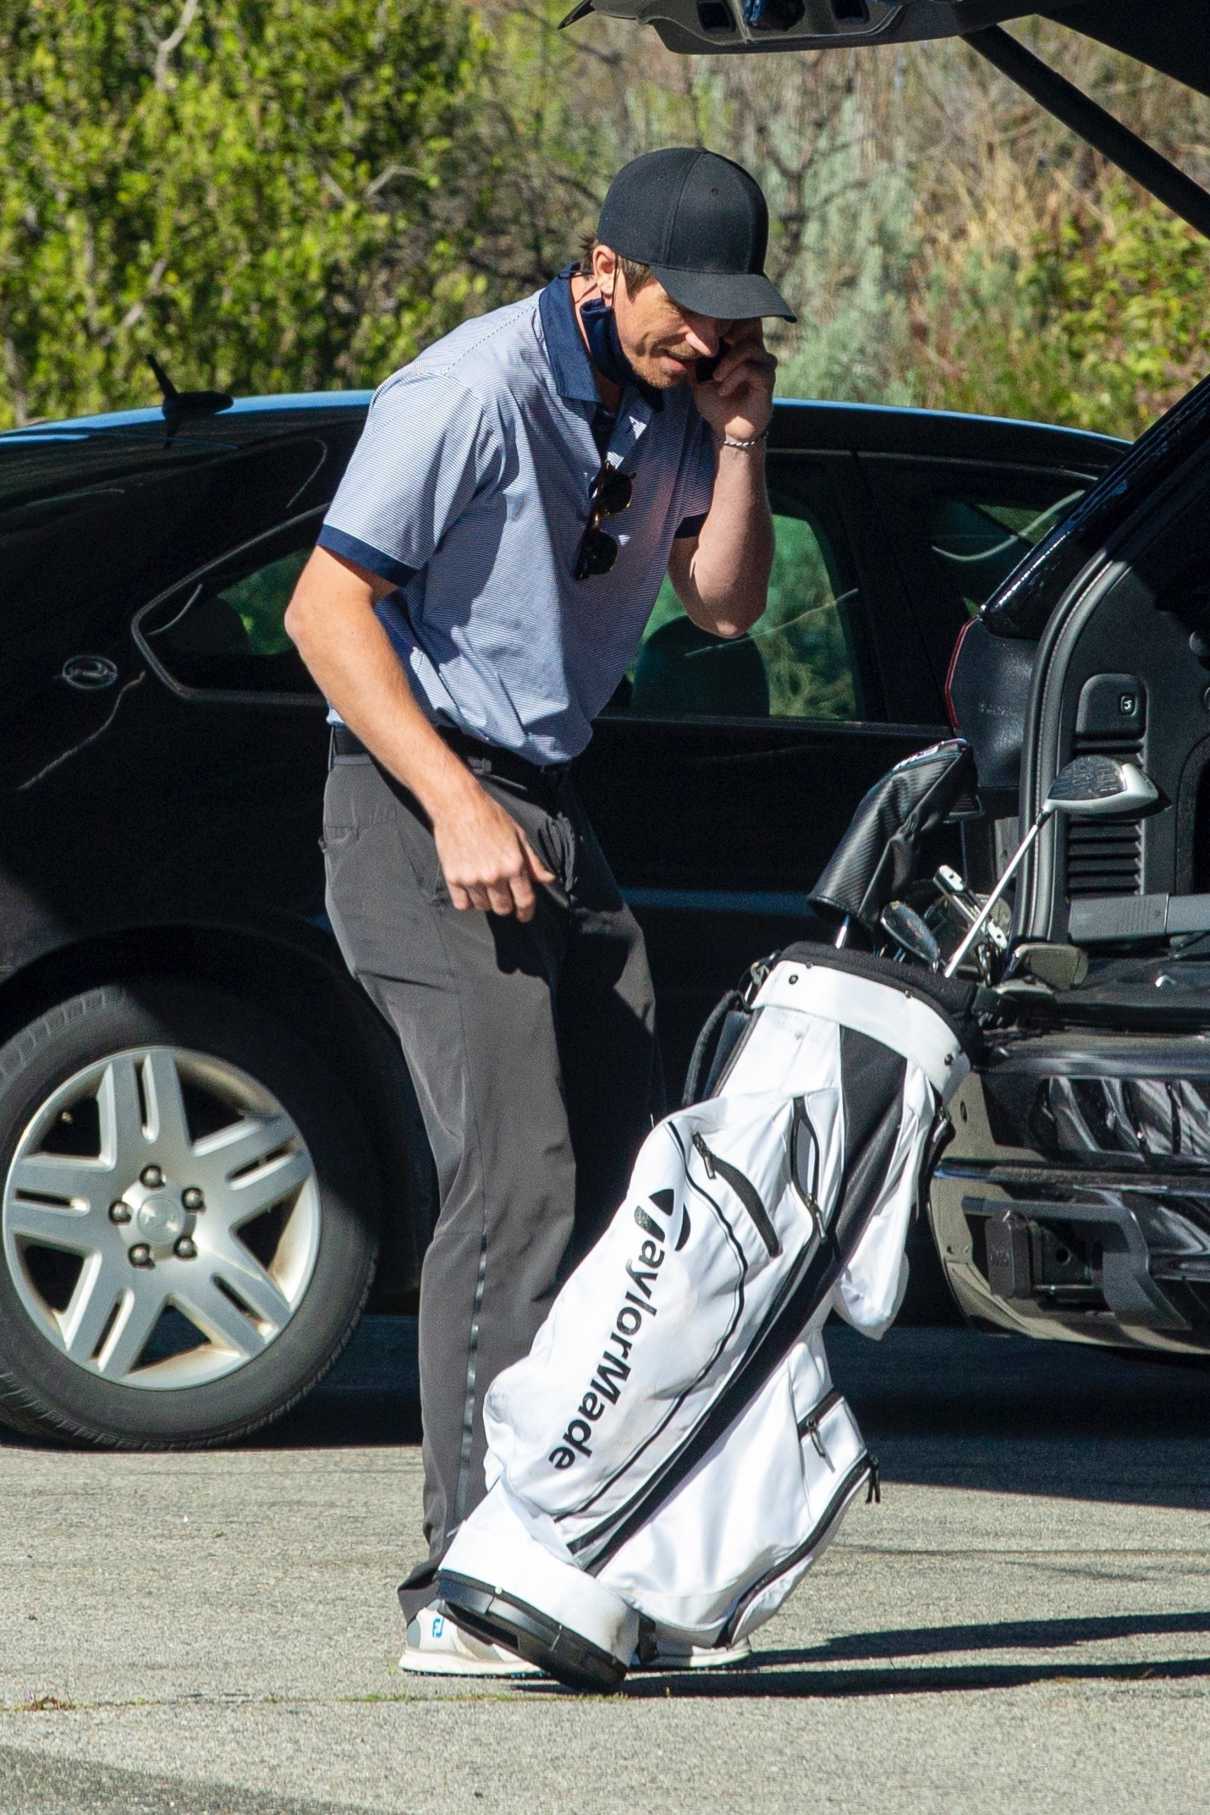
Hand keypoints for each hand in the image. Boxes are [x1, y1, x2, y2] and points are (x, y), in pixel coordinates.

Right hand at [432, 784, 555, 920]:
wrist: (458, 805)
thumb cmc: (490, 816)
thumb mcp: (518, 836)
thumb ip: (533, 862)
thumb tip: (549, 880)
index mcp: (513, 865)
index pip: (525, 900)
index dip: (527, 912)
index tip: (524, 916)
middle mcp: (494, 876)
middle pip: (503, 908)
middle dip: (507, 905)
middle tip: (504, 896)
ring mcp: (472, 878)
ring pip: (483, 907)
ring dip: (487, 901)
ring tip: (486, 887)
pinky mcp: (453, 878)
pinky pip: (462, 904)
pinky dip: (468, 901)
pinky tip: (471, 890)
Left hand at [691, 318, 776, 442]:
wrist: (725, 428)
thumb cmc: (714, 400)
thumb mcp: (697, 375)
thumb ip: (692, 355)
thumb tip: (680, 335)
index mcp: (738, 342)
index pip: (737, 317)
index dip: (722, 318)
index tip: (703, 330)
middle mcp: (754, 348)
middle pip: (749, 321)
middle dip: (726, 332)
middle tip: (710, 349)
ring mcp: (763, 362)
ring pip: (748, 347)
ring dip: (727, 362)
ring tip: (715, 378)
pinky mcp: (767, 379)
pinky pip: (751, 368)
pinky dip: (733, 377)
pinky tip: (722, 390)